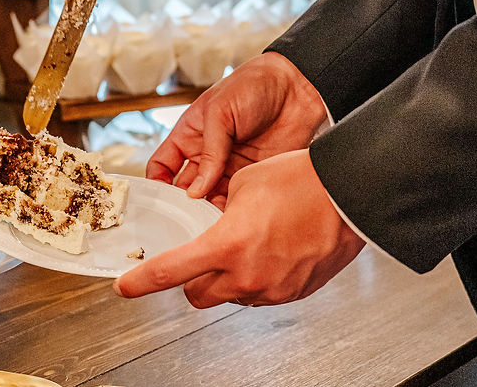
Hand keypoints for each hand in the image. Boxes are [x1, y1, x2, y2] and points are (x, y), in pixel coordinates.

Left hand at [115, 149, 365, 306]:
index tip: (125, 287)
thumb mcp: (244, 184)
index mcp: (227, 244)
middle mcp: (246, 274)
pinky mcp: (292, 294)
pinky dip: (254, 279)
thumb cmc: (301, 181)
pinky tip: (269, 252)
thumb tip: (212, 221)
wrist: (350, 195)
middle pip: (197, 295)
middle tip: (198, 256)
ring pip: (230, 296)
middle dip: (191, 279)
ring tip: (247, 245)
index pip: (171, 271)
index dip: (142, 282)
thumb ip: (219, 210)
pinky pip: (260, 294)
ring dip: (225, 278)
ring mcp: (271, 289)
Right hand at [148, 52, 326, 208]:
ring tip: (207, 223)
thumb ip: (209, 152)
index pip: (162, 165)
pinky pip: (236, 200)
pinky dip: (231, 212)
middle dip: (182, 205)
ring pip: (209, 199)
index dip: (156, 183)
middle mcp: (206, 155)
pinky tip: (230, 218)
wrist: (297, 89)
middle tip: (185, 221)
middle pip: (184, 188)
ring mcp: (229, 168)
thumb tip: (196, 189)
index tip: (157, 201)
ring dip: (207, 211)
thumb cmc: (253, 86)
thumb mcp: (220, 112)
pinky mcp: (252, 177)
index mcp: (189, 135)